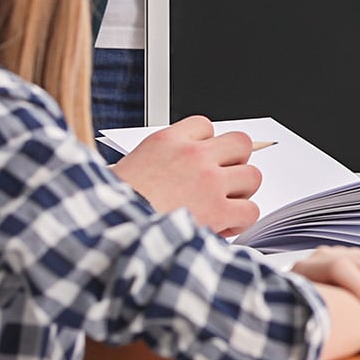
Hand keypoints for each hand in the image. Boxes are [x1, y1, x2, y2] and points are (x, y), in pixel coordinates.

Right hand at [110, 116, 261, 236]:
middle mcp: (191, 155)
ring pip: (252, 176)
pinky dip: (240, 221)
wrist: (107, 233)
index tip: (199, 164)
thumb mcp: (129, 168)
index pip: (205, 126)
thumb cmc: (114, 209)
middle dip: (234, 163)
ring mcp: (208, 181)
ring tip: (221, 207)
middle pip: (240, 143)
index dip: (206, 147)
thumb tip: (184, 170)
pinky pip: (250, 210)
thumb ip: (162, 161)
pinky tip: (222, 226)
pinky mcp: (217, 210)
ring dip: (240, 193)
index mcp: (166, 141)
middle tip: (220, 182)